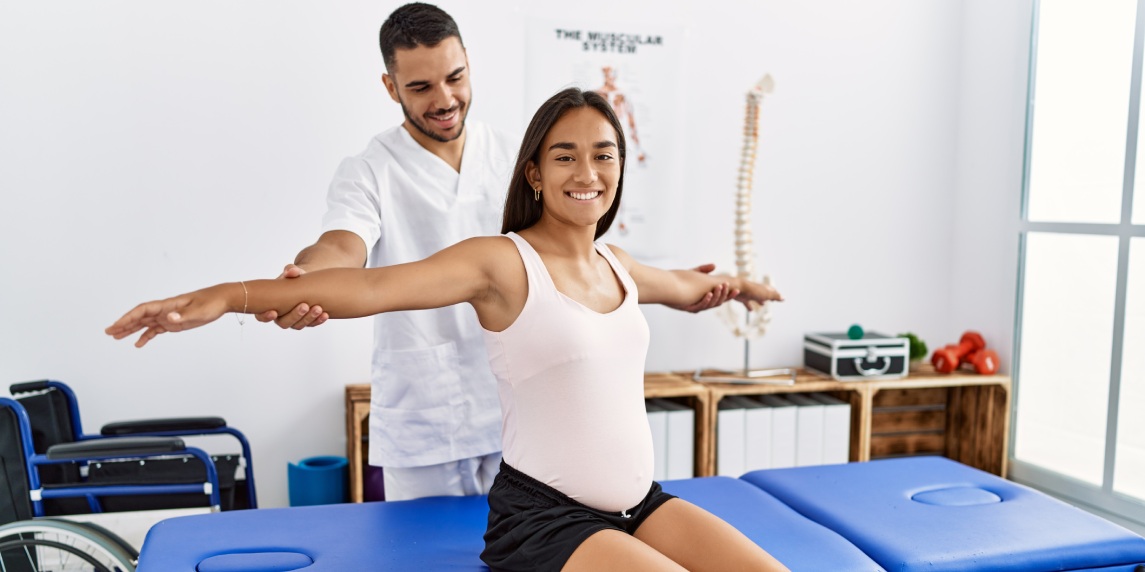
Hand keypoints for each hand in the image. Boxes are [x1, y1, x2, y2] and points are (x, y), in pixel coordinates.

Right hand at [105, 285, 231, 347]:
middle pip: (139, 317)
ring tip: (116, 337)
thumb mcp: (199, 312)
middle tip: (108, 332)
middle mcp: (165, 310)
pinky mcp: (175, 322)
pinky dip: (146, 335)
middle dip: (123, 324)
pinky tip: (138, 343)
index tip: (116, 325)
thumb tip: (168, 318)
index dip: (128, 317)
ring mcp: (169, 316)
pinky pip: (155, 329)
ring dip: (130, 329)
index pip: (142, 310)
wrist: (222, 299)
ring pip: (145, 323)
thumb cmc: (211, 303)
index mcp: (168, 305)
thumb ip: (183, 315)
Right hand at [255, 264, 327, 329]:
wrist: (307, 280)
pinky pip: (311, 324)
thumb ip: (290, 271)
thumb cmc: (293, 277)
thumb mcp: (291, 272)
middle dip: (294, 315)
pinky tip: (325, 314)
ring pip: (298, 325)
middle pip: (284, 323)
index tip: (274, 311)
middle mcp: (279, 317)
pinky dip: (318, 320)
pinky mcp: (306, 322)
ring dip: (309, 318)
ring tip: (318, 308)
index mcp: (268, 306)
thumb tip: (292, 271)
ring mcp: (293, 321)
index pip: (261, 316)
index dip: (266, 316)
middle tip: (304, 305)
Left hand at [677, 263, 738, 312]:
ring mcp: (695, 307)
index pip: (721, 298)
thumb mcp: (693, 274)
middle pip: (718, 302)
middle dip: (725, 295)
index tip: (737, 289)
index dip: (730, 295)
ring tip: (720, 286)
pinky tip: (708, 294)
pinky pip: (699, 306)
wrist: (664, 289)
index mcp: (705, 299)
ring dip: (716, 296)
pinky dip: (705, 300)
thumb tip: (714, 265)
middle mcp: (702, 305)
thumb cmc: (678, 282)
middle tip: (730, 286)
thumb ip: (703, 270)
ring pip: (710, 305)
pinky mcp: (688, 308)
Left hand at [734, 278, 782, 310]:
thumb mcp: (765, 294)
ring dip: (760, 300)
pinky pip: (746, 302)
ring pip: (756, 297)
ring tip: (763, 304)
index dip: (776, 294)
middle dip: (768, 296)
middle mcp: (756, 290)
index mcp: (763, 288)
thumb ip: (774, 296)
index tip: (780, 298)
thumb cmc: (752, 291)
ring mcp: (749, 294)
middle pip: (764, 293)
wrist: (736, 287)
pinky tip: (751, 311)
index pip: (771, 290)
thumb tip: (784, 298)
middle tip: (772, 300)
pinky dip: (749, 306)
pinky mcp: (742, 298)